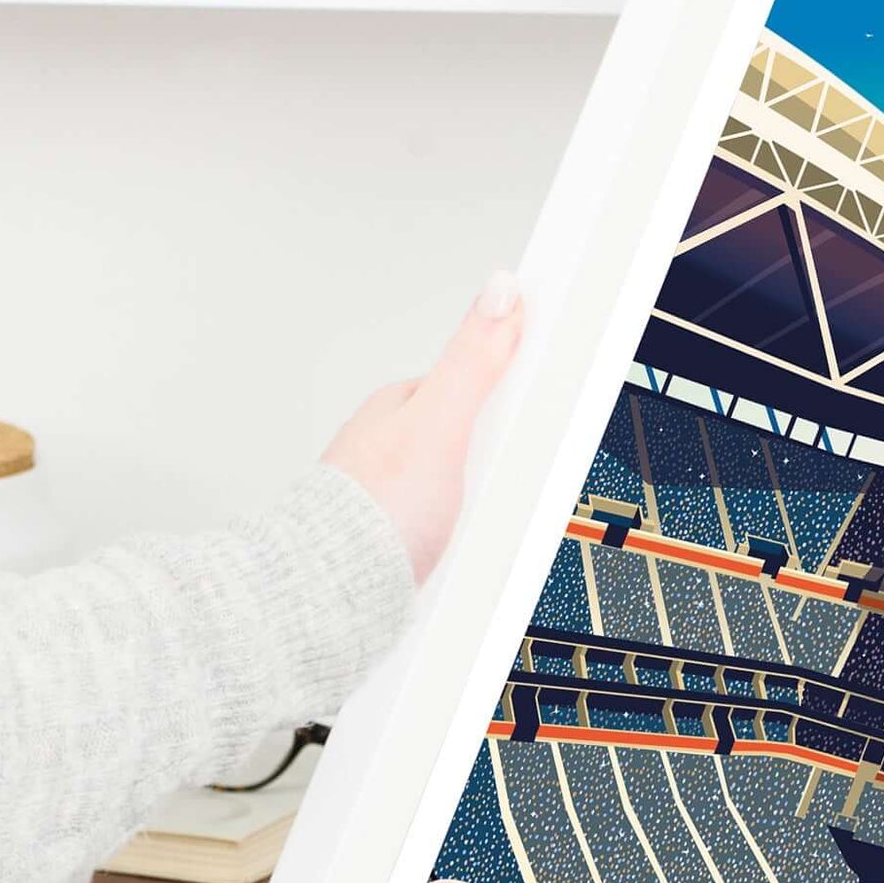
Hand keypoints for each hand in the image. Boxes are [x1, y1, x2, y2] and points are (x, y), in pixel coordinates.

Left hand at [323, 271, 523, 583]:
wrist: (336, 592)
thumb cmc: (373, 513)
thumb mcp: (438, 425)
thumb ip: (472, 362)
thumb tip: (500, 290)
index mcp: (400, 407)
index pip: (479, 381)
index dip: (517, 392)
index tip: (547, 398)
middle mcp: (393, 444)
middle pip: (479, 437)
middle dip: (502, 459)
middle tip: (510, 479)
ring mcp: (397, 490)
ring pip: (466, 485)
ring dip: (483, 505)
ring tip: (488, 520)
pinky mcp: (402, 534)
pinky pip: (451, 525)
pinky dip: (465, 535)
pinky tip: (467, 544)